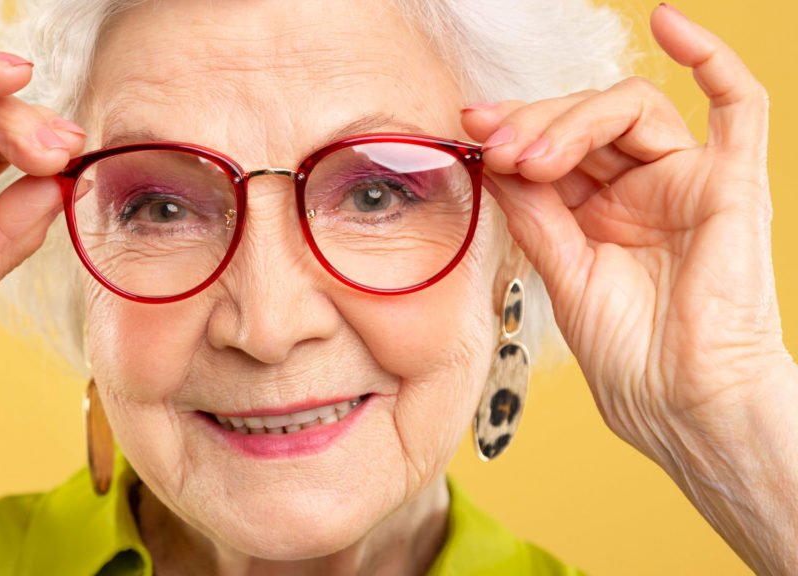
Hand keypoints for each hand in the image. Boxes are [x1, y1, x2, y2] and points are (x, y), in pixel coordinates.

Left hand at [463, 6, 795, 573]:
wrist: (683, 406)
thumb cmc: (630, 359)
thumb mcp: (562, 273)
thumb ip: (536, 212)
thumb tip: (496, 158)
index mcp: (598, 213)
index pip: (554, 146)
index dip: (513, 128)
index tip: (468, 126)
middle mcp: (641, 190)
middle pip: (586, 120)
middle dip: (534, 123)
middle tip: (496, 143)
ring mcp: (686, 182)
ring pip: (632, 109)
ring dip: (574, 118)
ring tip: (533, 154)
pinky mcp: (733, 183)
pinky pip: (739, 104)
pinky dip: (708, 57)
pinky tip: (668, 23)